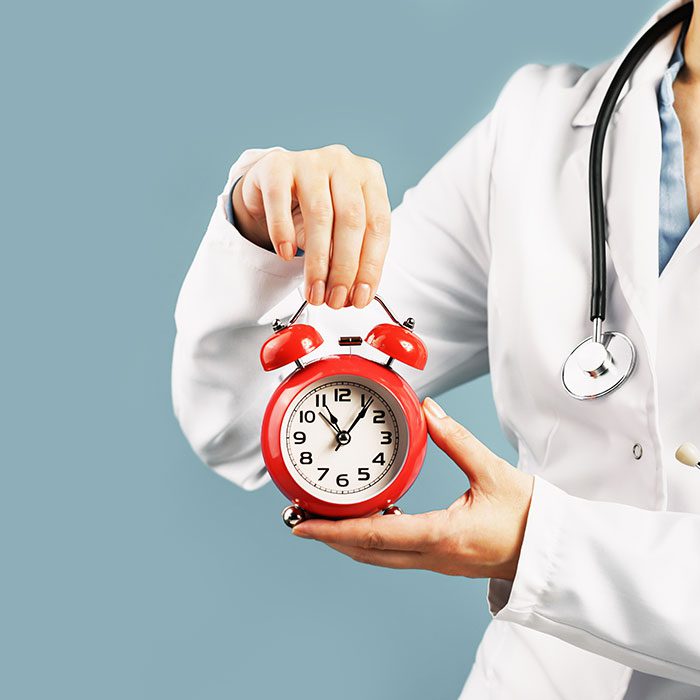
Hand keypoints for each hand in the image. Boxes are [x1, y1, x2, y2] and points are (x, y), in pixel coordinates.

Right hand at [232, 145, 390, 309]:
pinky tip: (286, 255)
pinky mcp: (277, 165)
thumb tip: (354, 295)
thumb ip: (351, 257)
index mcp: (370, 178)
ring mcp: (311, 161)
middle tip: (335, 299)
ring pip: (320, 214)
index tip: (359, 297)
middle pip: (351, 220)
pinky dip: (283, 232)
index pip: (378, 226)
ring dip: (317, 260)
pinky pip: (280, 199)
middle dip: (344, 268)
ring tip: (314, 289)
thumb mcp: (340, 230)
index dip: (370, 266)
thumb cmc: (314, 208)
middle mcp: (344, 164)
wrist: (274, 183)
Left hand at [292, 398, 533, 580]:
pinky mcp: (443, 559)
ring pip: (380, 557)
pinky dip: (373, 542)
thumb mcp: (493, 472)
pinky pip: (397, 555)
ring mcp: (437, 561)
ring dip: (349, 541)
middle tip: (300, 520)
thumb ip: (456, 439)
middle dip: (330, 538)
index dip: (334, 531)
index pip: (375, 535)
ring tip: (325, 521)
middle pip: (367, 553)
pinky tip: (369, 523)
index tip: (303, 526)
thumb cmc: (530, 517)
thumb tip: (429, 411)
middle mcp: (433, 555)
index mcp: (441, 535)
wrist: (555, 551)